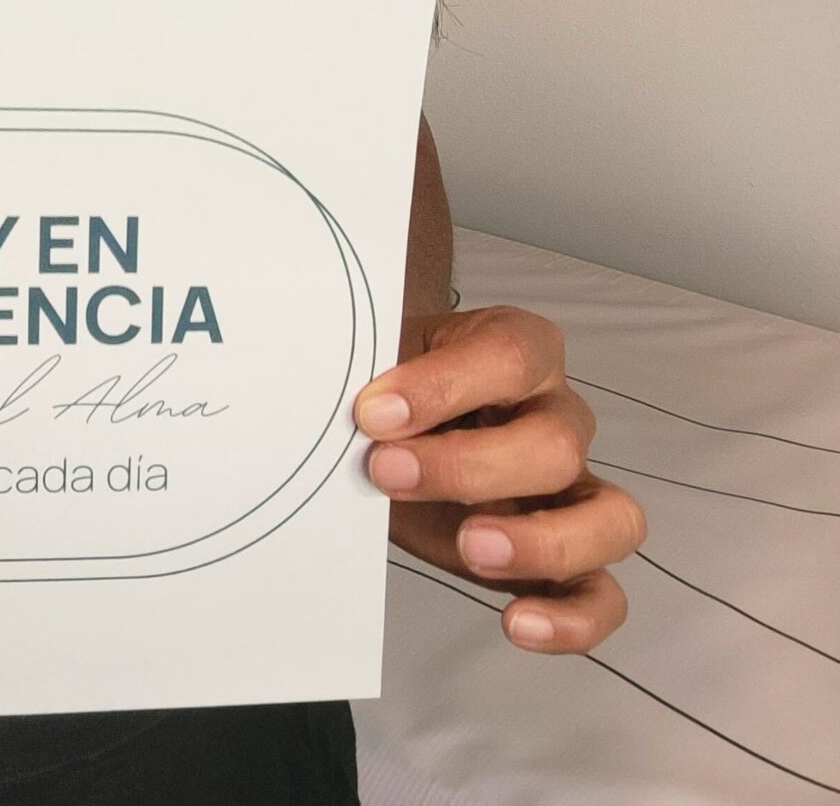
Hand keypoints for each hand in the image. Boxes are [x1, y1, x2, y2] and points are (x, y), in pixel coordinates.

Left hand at [354, 304, 646, 653]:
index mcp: (519, 349)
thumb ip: (376, 381)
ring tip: (471, 548)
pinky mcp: (567, 562)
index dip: (443, 384)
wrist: (386, 442)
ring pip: (611, 518)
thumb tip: (362, 411)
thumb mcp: (379, 370)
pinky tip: (517, 623)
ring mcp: (574, 491)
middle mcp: (558, 415)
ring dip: (541, 541)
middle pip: (555, 443)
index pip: (511, 355)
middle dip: (466, 466)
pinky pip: (602, 596)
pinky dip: (573, 619)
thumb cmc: (394, 397)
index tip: (373, 412)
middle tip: (388, 473)